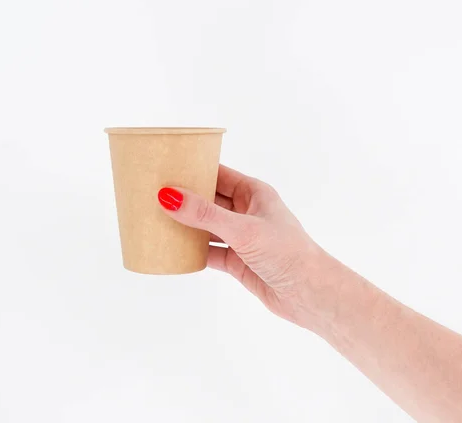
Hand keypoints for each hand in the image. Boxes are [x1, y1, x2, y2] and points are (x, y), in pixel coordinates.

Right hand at [158, 164, 327, 324]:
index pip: (218, 173)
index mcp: (254, 193)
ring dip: (186, 225)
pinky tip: (172, 250)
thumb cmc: (286, 252)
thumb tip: (168, 197)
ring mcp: (241, 237)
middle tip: (152, 194)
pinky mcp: (237, 261)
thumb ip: (205, 214)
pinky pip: (208, 252)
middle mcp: (246, 212)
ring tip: (155, 219)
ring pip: (206, 227)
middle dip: (184, 198)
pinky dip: (192, 251)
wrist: (310, 295)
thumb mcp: (242, 229)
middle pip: (209, 200)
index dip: (194, 169)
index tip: (165, 167)